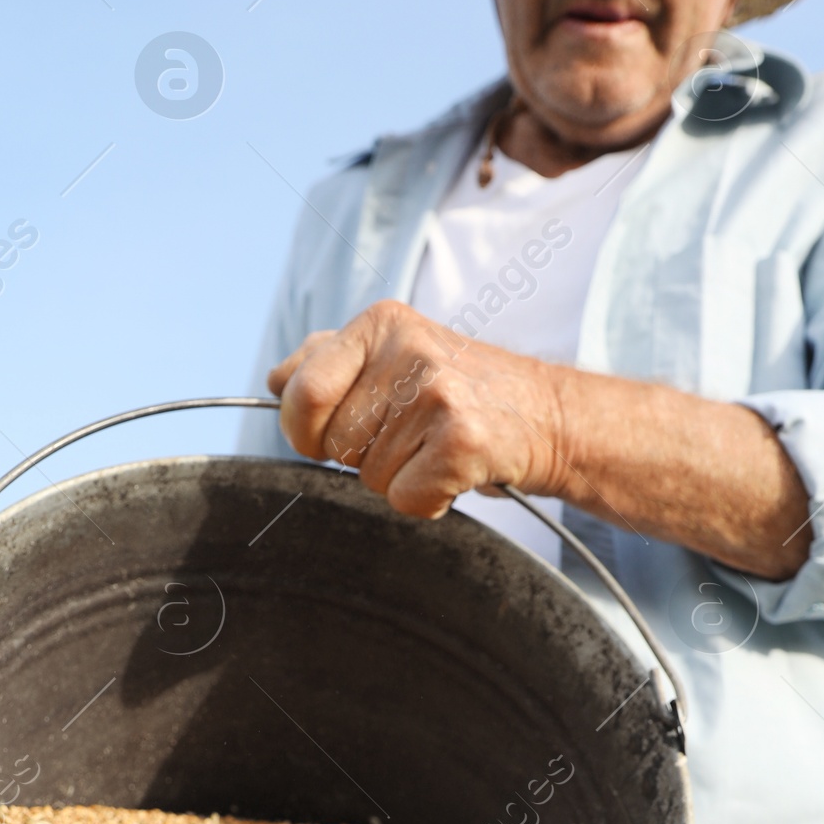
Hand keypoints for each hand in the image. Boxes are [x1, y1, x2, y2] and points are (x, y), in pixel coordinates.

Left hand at [268, 301, 568, 518]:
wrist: (546, 416)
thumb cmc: (462, 390)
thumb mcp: (395, 353)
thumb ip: (329, 361)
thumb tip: (277, 380)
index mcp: (380, 323)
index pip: (302, 392)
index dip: (306, 428)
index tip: (333, 432)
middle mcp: (409, 351)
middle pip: (335, 444)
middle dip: (362, 456)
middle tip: (410, 436)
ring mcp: (437, 394)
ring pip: (369, 477)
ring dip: (399, 478)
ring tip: (436, 447)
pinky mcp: (463, 441)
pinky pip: (404, 498)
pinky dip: (428, 500)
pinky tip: (454, 471)